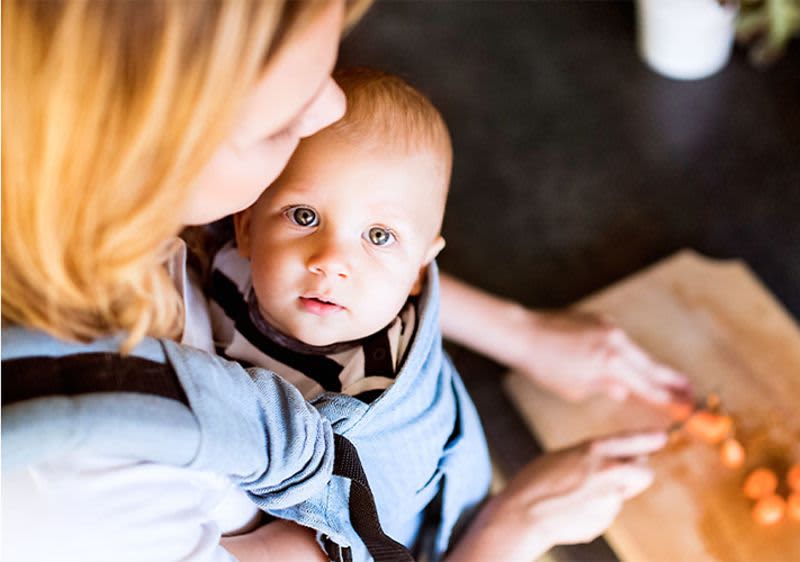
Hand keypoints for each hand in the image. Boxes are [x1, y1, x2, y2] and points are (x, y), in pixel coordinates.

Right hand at [447, 431, 666, 561]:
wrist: (523, 514)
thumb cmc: (536, 482)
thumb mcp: (563, 456)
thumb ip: (591, 457)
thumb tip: (614, 461)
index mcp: (593, 450)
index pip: (633, 441)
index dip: (650, 439)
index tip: (661, 437)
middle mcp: (607, 472)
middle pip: (644, 471)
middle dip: (638, 472)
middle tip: (621, 473)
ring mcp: (609, 498)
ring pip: (622, 493)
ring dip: (610, 493)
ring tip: (578, 495)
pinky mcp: (604, 519)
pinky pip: (607, 511)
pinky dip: (595, 510)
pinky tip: (573, 509)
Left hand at [509, 309, 692, 405]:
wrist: (524, 333)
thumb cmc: (545, 366)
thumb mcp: (576, 388)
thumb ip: (606, 388)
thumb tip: (626, 390)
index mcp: (611, 363)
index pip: (648, 386)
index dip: (670, 399)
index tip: (688, 407)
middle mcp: (616, 342)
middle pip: (652, 366)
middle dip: (673, 381)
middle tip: (693, 392)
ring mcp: (609, 327)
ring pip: (636, 352)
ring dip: (650, 368)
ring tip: (670, 381)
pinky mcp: (600, 319)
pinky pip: (620, 342)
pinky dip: (626, 354)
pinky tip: (629, 364)